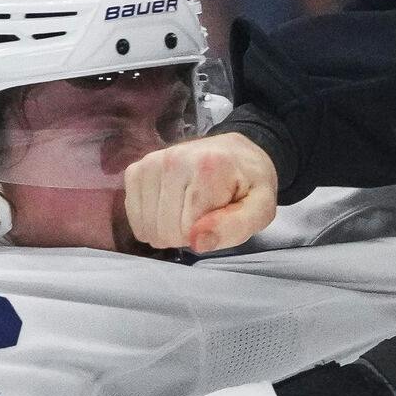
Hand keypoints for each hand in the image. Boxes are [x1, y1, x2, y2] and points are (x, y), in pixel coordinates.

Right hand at [125, 131, 278, 251]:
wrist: (235, 153)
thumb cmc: (248, 184)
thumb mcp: (261, 208)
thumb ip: (236, 227)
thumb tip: (198, 242)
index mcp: (208, 166)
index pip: (186, 231)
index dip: (204, 235)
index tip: (219, 216)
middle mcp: (173, 159)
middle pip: (163, 230)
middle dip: (185, 233)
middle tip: (206, 214)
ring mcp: (151, 162)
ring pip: (146, 227)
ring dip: (167, 228)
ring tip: (190, 208)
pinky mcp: (136, 169)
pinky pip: (134, 216)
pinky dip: (152, 220)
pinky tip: (171, 206)